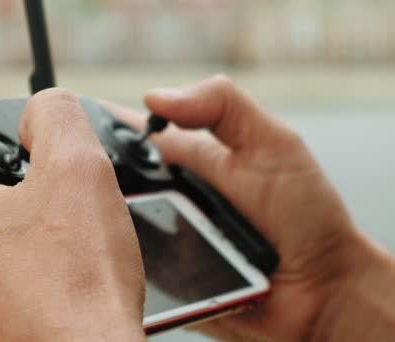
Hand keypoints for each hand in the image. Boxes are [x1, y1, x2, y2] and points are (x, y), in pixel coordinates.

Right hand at [103, 76, 394, 340]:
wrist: (324, 290)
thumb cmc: (306, 215)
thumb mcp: (273, 143)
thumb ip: (223, 106)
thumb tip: (154, 99)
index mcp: (188, 159)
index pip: (127, 137)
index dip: (94, 128)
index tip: (70, 126)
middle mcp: (168, 197)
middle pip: (108, 184)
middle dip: (88, 182)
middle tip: (81, 183)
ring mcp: (163, 240)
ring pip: (111, 229)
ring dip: (100, 226)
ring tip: (95, 225)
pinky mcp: (162, 282)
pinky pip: (128, 273)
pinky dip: (118, 268)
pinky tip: (114, 265)